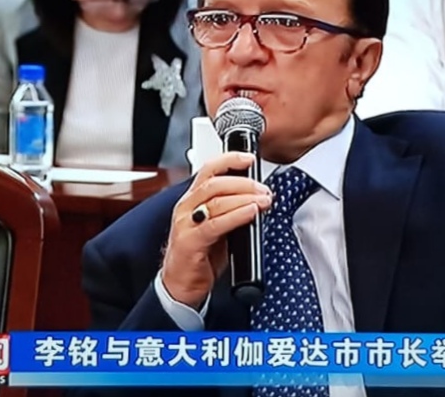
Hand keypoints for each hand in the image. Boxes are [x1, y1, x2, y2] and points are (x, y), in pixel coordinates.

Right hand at [160, 152, 272, 309]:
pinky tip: (251, 213)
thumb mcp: (217, 227)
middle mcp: (186, 208)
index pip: (208, 170)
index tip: (250, 158)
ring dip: (245, 197)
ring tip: (264, 199)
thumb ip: (231, 211)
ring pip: (215, 200)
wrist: (180, 286)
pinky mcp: (190, 242)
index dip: (228, 159)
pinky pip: (215, 224)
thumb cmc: (199, 256)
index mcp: (192, 201)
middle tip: (264, 188)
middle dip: (243, 182)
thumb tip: (257, 198)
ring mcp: (186, 224)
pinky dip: (236, 215)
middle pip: (214, 183)